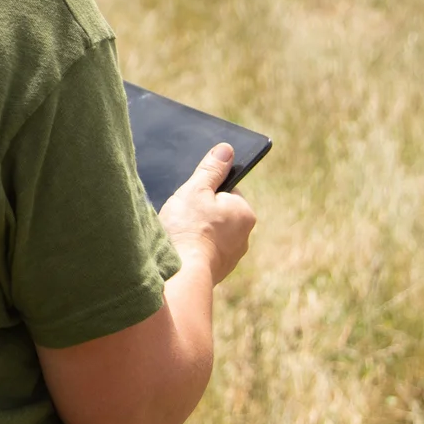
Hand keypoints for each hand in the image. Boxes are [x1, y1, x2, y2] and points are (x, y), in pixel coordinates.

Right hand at [156, 143, 255, 284]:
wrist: (181, 274)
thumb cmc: (188, 228)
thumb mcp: (196, 189)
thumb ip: (212, 169)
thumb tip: (227, 150)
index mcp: (244, 212)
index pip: (227, 191)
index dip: (205, 190)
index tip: (191, 197)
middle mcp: (245, 236)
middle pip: (219, 213)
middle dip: (201, 212)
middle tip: (182, 215)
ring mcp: (232, 257)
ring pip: (213, 234)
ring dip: (198, 231)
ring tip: (179, 234)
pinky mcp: (219, 272)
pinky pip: (206, 252)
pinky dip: (194, 248)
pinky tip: (181, 249)